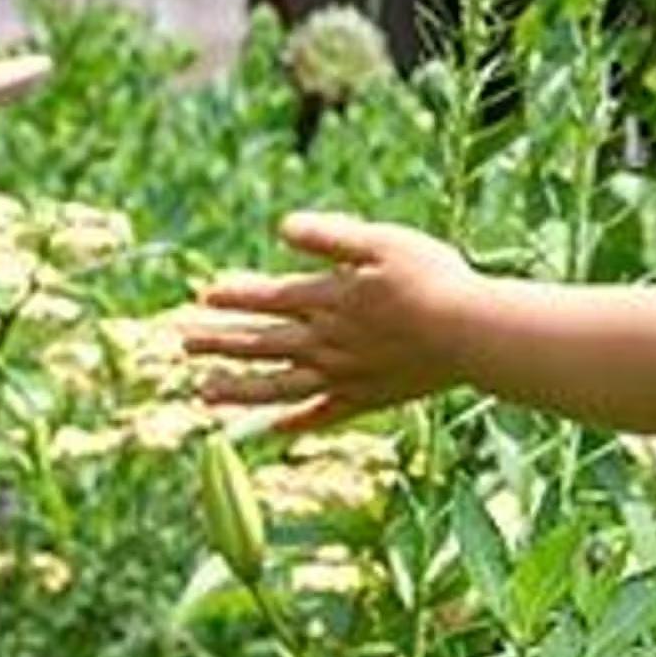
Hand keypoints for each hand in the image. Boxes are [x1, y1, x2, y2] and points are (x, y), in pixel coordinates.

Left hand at [190, 213, 477, 430]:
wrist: (473, 335)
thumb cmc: (436, 280)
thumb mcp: (383, 241)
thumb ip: (330, 236)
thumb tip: (281, 227)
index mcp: (330, 300)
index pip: (270, 299)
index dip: (236, 296)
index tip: (203, 296)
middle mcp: (328, 342)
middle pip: (264, 343)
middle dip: (220, 341)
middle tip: (182, 342)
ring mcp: (345, 376)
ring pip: (279, 385)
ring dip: (239, 388)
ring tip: (203, 391)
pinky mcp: (368, 399)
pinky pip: (322, 414)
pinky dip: (295, 422)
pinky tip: (272, 429)